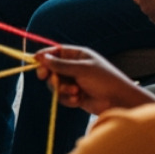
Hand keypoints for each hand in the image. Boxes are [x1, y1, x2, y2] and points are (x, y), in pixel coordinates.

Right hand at [33, 45, 154, 115]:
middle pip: (51, 69)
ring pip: (55, 84)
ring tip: (75, 92)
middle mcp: (74, 67)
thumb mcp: (82, 69)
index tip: (35, 61)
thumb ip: (60, 65)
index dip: (45, 56)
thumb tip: (42, 57)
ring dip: (62, 89)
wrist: (119, 101)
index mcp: (77, 56)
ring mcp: (74, 82)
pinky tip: (79, 100)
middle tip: (46, 77)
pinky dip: (68, 99)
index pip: (56, 52)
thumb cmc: (104, 80)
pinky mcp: (75, 96)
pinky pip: (62, 97)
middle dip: (51, 75)